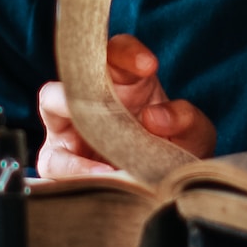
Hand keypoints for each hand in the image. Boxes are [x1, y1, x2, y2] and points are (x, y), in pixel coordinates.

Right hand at [35, 33, 216, 177]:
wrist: (161, 194)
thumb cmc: (173, 155)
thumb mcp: (193, 137)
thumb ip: (186, 120)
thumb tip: (155, 116)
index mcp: (125, 81)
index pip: (118, 52)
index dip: (128, 53)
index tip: (149, 65)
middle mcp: (92, 95)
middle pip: (77, 68)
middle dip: (89, 75)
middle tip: (112, 97)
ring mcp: (70, 124)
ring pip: (52, 101)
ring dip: (72, 113)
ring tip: (103, 138)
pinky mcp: (58, 159)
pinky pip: (55, 158)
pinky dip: (76, 167)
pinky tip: (105, 176)